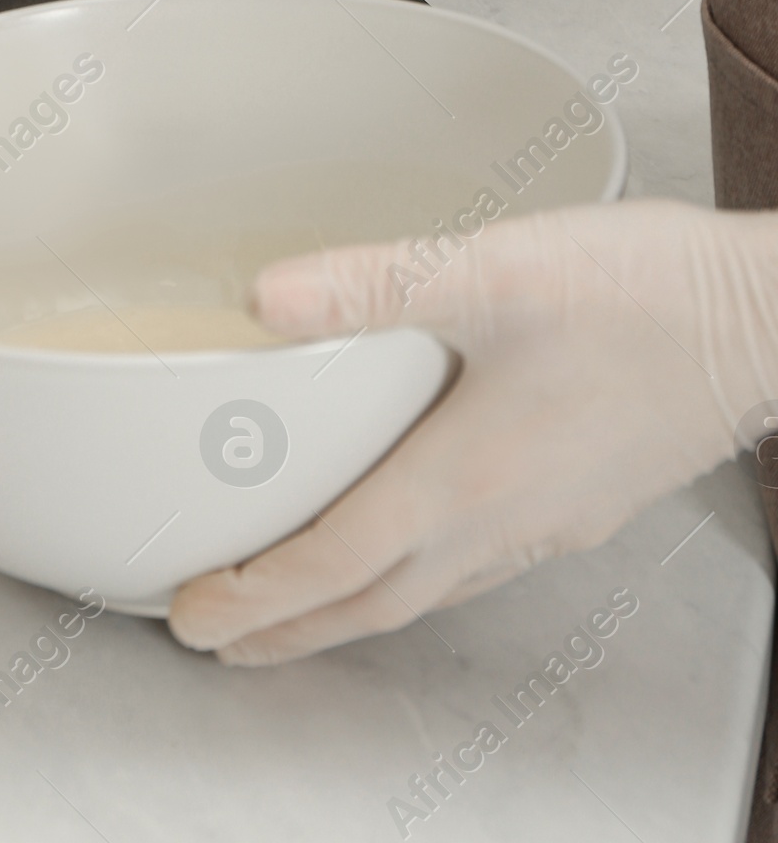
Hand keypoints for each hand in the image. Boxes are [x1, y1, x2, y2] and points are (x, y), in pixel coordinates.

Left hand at [168, 200, 777, 665]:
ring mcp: (548, 522)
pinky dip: (416, 580)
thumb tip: (263, 297)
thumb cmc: (647, 294)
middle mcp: (502, 521)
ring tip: (293, 614)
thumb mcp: (494, 267)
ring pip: (424, 594)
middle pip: (370, 603)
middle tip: (215, 642)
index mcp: (466, 478)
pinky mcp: (584, 502)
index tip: (189, 614)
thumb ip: (373, 282)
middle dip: (285, 630)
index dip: (253, 594)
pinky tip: (415, 551)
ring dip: (348, 612)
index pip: (334, 562)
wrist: (765, 320)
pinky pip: (476, 569)